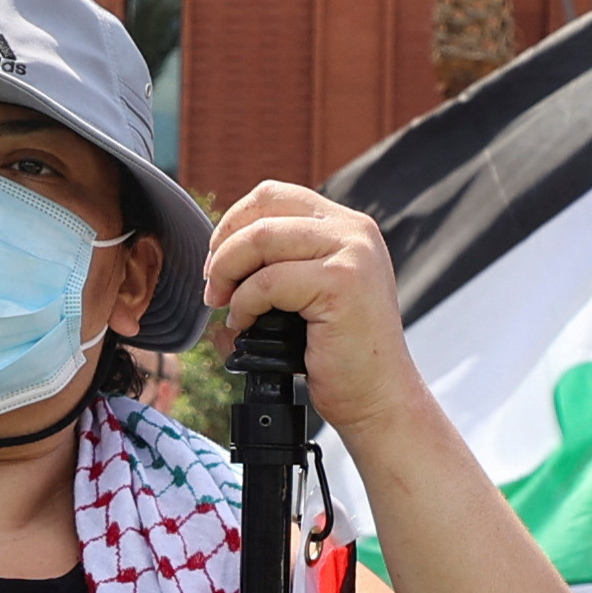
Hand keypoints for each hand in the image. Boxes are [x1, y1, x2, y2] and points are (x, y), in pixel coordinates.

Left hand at [201, 183, 420, 438]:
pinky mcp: (342, 284)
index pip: (275, 195)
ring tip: (224, 305)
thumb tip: (219, 253)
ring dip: (227, 274)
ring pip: (260, 240)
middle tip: (212, 286)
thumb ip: (285, 260)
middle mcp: (355, 231)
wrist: (379, 397)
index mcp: (349, 226)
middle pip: (263, 211)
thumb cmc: (341, 353)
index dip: (233, 222)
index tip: (216, 260)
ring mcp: (352, 254)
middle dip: (223, 247)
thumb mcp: (315, 290)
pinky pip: (268, 282)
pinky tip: (246, 324)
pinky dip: (243, 304)